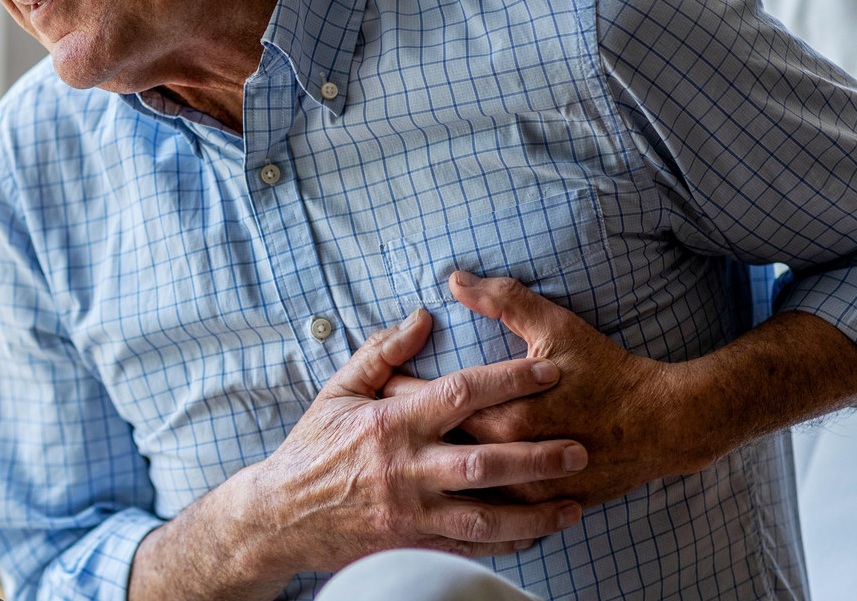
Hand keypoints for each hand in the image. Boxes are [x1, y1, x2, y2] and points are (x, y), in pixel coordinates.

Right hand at [230, 309, 586, 575]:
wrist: (281, 515)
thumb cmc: (312, 449)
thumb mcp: (338, 392)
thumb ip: (382, 353)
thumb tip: (423, 315)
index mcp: (390, 423)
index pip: (460, 394)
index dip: (509, 380)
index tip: (548, 369)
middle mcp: (405, 468)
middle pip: (483, 462)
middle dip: (536, 455)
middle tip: (579, 447)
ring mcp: (410, 511)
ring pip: (484, 516)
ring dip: (534, 512)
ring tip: (573, 504)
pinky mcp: (411, 543)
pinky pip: (468, 546)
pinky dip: (506, 543)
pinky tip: (536, 534)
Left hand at [381, 272, 709, 507]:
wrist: (666, 425)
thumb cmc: (610, 371)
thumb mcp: (557, 327)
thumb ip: (504, 300)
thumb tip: (455, 279)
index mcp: (505, 413)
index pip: (431, 404)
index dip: (396, 391)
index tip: (374, 383)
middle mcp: (511, 457)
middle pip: (437, 447)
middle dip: (403, 434)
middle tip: (373, 423)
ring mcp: (527, 489)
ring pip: (461, 487)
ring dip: (430, 473)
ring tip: (399, 461)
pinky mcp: (543, 506)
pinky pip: (492, 512)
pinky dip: (464, 502)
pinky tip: (441, 493)